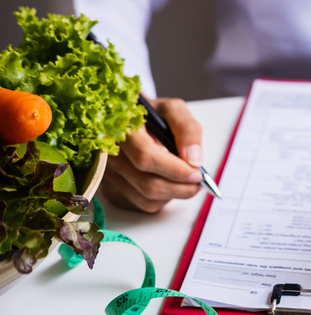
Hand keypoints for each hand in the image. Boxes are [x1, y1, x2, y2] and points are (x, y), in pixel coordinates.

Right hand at [101, 97, 203, 212]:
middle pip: (148, 184)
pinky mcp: (111, 189)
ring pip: (147, 199)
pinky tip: (167, 182)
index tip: (196, 172)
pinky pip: (142, 204)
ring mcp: (108, 174)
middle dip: (181, 187)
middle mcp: (110, 155)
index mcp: (123, 130)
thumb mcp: (172, 110)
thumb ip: (187, 129)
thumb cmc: (152, 117)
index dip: (175, 169)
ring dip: (174, 194)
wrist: (129, 122)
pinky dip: (162, 199)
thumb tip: (194, 160)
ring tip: (184, 180)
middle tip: (198, 181)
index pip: (146, 157)